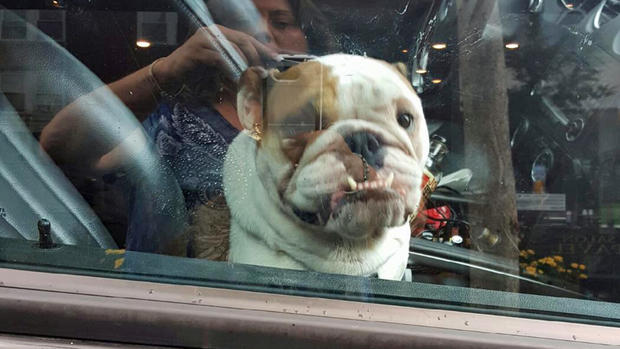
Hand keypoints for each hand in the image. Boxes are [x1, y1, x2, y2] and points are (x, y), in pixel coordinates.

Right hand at [152, 25, 278, 88]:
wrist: (170, 76)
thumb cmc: (196, 73)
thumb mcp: (221, 67)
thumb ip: (237, 65)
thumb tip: (260, 72)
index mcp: (220, 33)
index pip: (246, 38)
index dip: (262, 48)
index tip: (276, 58)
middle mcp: (213, 32)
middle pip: (242, 40)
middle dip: (256, 56)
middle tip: (264, 71)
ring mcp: (204, 39)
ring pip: (232, 49)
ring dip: (245, 65)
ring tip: (253, 77)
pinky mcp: (196, 50)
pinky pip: (219, 59)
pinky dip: (230, 69)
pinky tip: (236, 78)